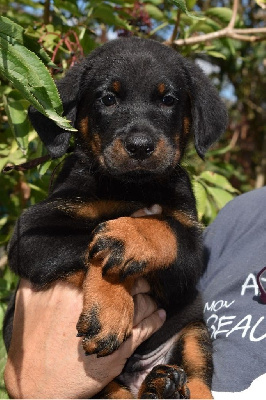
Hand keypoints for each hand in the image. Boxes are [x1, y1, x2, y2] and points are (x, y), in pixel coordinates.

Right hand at [4, 278, 165, 398]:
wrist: (39, 382)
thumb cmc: (33, 341)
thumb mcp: (28, 301)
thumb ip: (39, 278)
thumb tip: (56, 261)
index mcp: (76, 289)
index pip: (104, 269)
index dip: (114, 267)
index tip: (118, 267)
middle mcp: (96, 304)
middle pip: (126, 284)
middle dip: (135, 281)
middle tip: (138, 280)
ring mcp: (111, 326)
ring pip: (140, 304)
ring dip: (147, 299)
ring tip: (149, 296)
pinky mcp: (121, 348)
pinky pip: (146, 328)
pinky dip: (156, 320)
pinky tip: (160, 315)